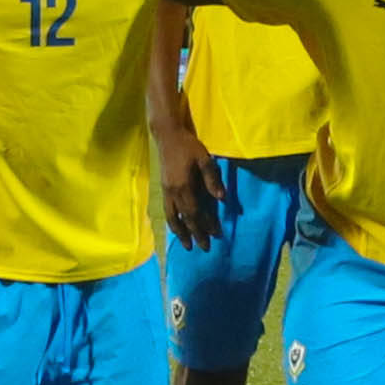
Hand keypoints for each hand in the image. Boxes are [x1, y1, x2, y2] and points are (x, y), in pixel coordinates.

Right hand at [158, 125, 224, 250]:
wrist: (167, 136)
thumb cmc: (189, 146)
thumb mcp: (204, 159)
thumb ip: (212, 179)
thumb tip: (222, 198)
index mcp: (184, 187)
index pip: (197, 212)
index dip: (206, 225)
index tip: (217, 235)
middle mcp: (173, 193)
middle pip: (185, 219)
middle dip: (195, 234)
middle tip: (205, 248)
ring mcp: (166, 192)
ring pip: (172, 218)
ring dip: (180, 233)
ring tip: (187, 245)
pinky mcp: (163, 189)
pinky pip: (167, 211)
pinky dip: (172, 222)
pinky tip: (177, 228)